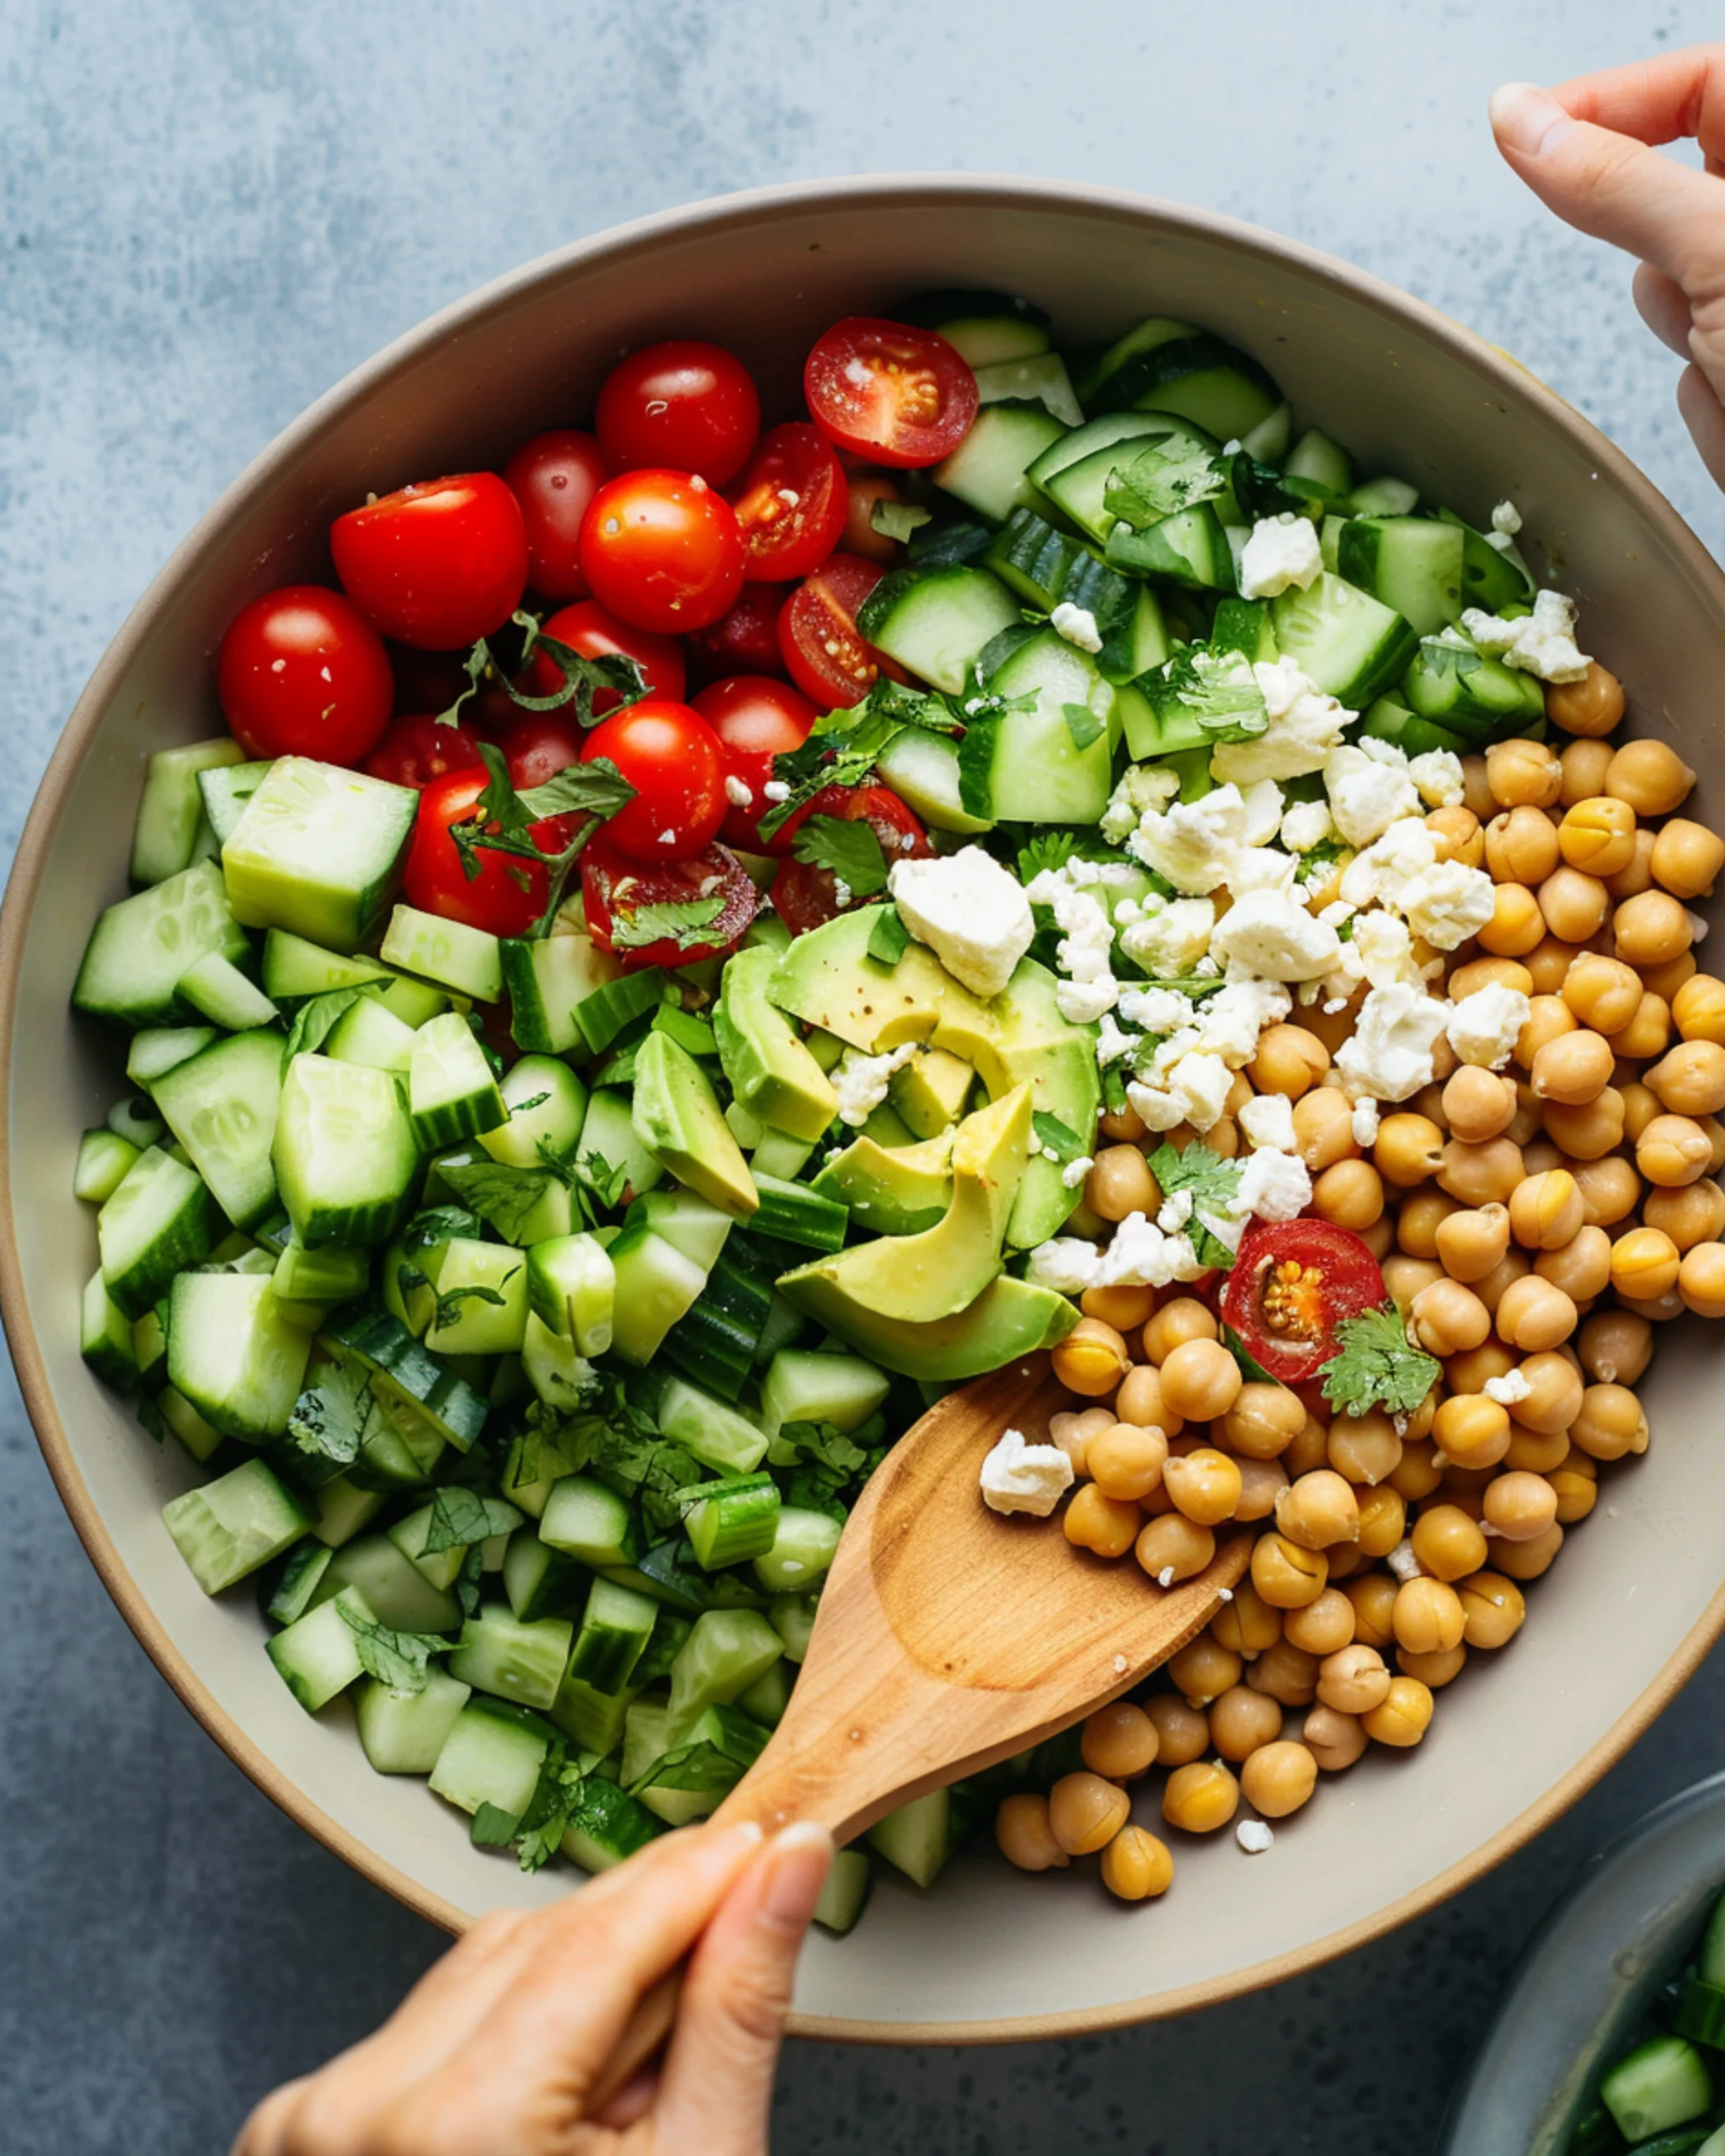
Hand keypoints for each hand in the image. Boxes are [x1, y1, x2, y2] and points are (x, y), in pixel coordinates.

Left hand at [232, 1818, 832, 2155]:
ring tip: (635, 2072)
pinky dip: (501, 2027)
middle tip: (730, 1945)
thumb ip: (735, 2008)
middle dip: (644, 1931)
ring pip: (478, 1969)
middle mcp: (355, 2114)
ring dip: (573, 1978)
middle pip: (539, 1943)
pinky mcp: (290, 2133)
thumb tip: (786, 1870)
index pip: (602, 1937)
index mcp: (459, 2135)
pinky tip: (557, 2089)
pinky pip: (421, 2025)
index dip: (698, 1878)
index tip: (763, 1840)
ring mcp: (305, 2126)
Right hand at [1490, 49, 1724, 488]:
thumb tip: (1523, 122)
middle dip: (1670, 262)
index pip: (1701, 84)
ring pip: (1679, 301)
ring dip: (1695, 343)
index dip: (1608, 101)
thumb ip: (1616, 182)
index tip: (1523, 129)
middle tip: (1709, 300)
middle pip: (1676, 202)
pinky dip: (1717, 405)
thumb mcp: (1719, 251)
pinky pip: (1698, 376)